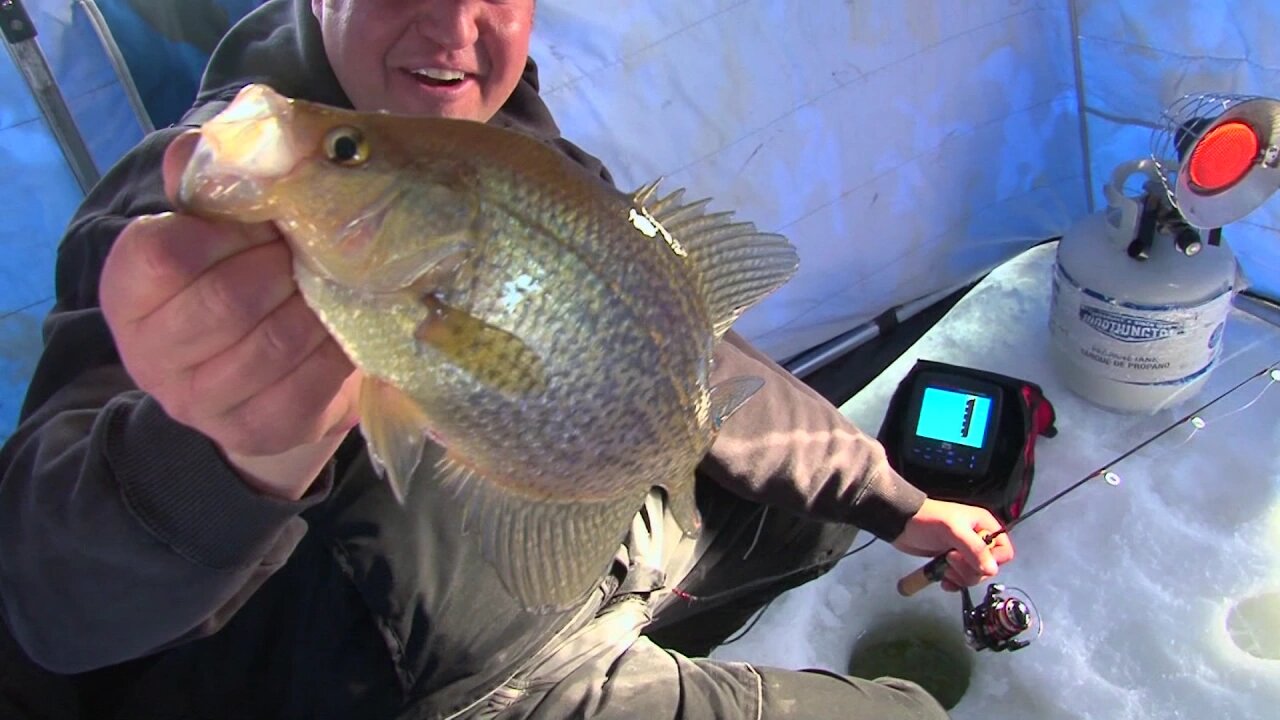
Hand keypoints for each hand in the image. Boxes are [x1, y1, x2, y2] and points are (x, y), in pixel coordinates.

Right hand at [100, 131, 359, 499]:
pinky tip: (343, 325)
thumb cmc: (236, 280)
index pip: (166, 254)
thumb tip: (216, 143)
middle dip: (282, 267)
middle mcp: (152, 355)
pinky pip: (310, 381)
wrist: (259, 380)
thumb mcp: (215, 226)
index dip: (227, 231)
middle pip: (228, 300)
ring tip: (330, 284)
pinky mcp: (260, 429)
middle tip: (309, 251)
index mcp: (129, 292)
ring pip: (275, 342)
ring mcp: (203, 402)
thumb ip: (209, 181)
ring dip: (316, 305)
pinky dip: (337, 346)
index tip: (265, 221)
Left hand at [891, 498, 1013, 591]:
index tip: (974, 560)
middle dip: (969, 570)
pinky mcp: (951, 563)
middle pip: (988, 568)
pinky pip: (961, 580)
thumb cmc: (927, 519)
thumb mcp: (952, 530)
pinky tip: (943, 579)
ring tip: (943, 565)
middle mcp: (978, 540)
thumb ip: (973, 549)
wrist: (900, 523)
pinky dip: (953, 583)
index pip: (1003, 551)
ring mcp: (964, 553)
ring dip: (959, 577)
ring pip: (974, 576)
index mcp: (984, 526)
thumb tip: (991, 570)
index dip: (992, 560)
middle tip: (950, 559)